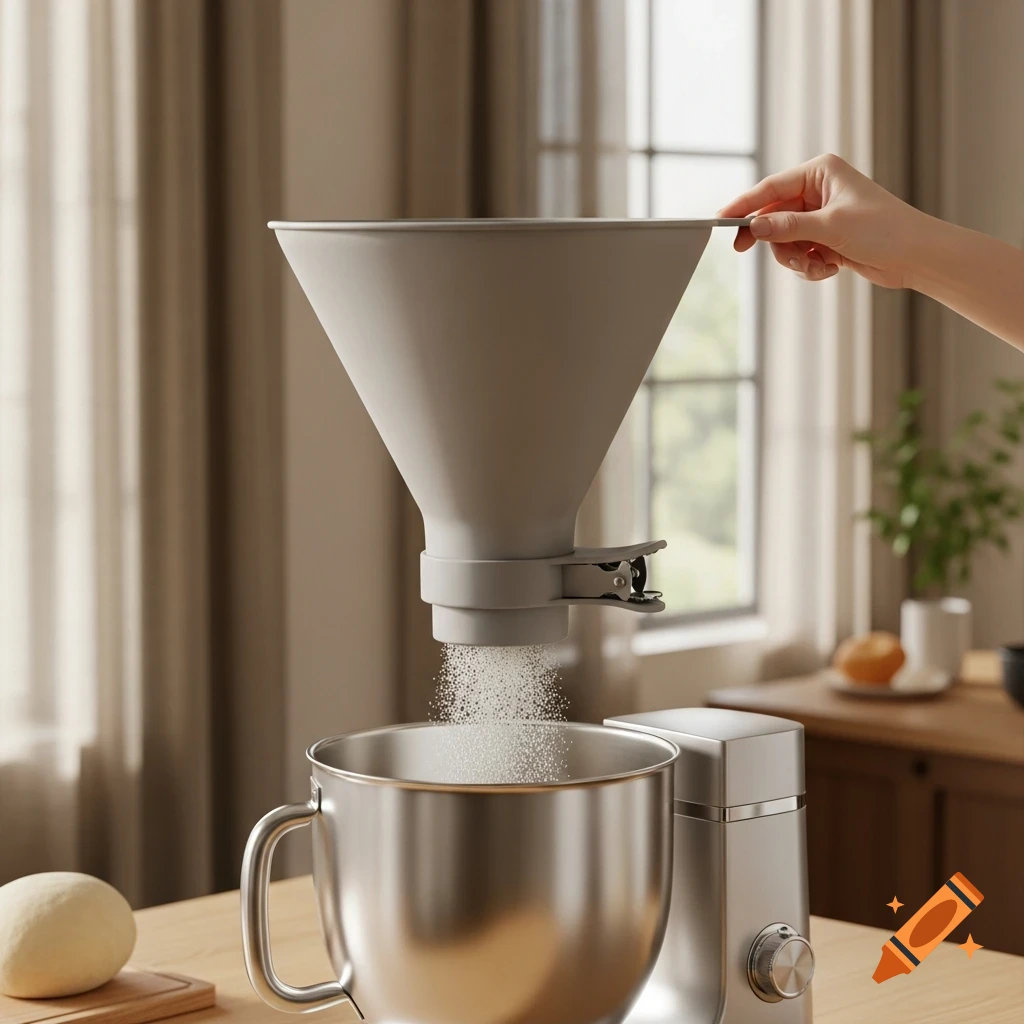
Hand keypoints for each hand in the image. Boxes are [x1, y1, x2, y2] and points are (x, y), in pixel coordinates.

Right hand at [719, 153, 927, 287]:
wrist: (916, 257)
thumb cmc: (884, 230)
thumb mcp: (831, 227)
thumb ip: (788, 226)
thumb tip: (753, 227)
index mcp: (820, 172)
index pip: (770, 188)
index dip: (744, 206)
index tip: (721, 220)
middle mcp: (818, 190)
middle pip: (773, 218)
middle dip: (780, 243)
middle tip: (771, 255)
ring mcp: (820, 216)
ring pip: (784, 241)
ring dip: (796, 259)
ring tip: (819, 265)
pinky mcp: (825, 238)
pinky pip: (799, 254)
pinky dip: (809, 266)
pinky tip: (830, 268)